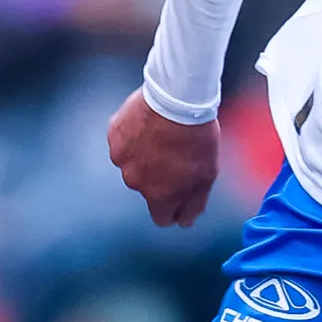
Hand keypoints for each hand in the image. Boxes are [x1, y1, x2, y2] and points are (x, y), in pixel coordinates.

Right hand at [106, 88, 219, 226]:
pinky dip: (134, 136)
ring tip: (162, 135)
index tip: (178, 194)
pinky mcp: (114, 136)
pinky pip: (123, 142)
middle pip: (147, 188)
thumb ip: (193, 204)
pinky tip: (149, 124)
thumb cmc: (196, 136)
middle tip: (174, 154)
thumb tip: (185, 222)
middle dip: (159, 176)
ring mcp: (122, 158)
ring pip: (133, 163)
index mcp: (160, 195)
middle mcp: (136, 182)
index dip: (172, 208)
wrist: (177, 99)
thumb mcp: (207, 175)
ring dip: (145, 155)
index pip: (162, 218)